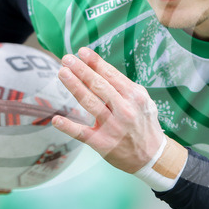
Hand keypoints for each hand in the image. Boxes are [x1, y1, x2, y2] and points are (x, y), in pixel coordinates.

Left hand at [51, 47, 167, 172]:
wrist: (153, 157)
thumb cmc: (143, 123)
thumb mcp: (141, 100)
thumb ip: (122, 87)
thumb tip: (99, 68)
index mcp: (134, 96)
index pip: (111, 75)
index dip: (95, 62)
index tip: (81, 52)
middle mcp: (125, 109)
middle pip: (98, 85)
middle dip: (81, 70)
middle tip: (66, 59)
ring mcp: (113, 127)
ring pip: (90, 103)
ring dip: (74, 86)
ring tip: (62, 73)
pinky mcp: (103, 143)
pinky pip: (82, 133)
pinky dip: (68, 126)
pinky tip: (56, 119)